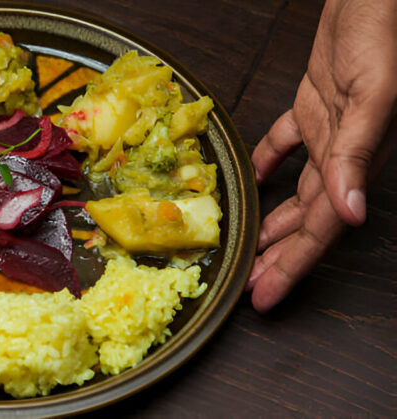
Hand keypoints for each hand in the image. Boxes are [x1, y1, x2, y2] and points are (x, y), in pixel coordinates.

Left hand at [248, 0, 396, 311]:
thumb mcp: (375, 96)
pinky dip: (268, 164)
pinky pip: (287, 143)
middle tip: (251, 286)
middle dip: (279, 257)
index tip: (265, 296)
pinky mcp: (316, 105)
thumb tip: (350, 214)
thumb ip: (359, 154)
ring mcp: (330, 131)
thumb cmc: (386, 35)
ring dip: (273, 221)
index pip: (320, 229)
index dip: (293, 265)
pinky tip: (254, 180)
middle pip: (305, 220)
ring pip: (297, 191)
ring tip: (251, 249)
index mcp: (356, 162)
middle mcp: (344, 155)